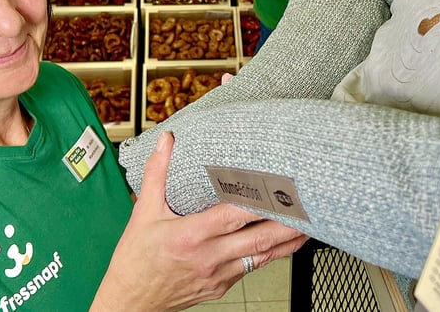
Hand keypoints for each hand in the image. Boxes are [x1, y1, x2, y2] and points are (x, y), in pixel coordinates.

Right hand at [91, 132, 307, 311]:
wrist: (130, 301)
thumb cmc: (136, 260)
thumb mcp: (142, 213)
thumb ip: (157, 174)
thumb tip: (167, 142)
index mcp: (191, 236)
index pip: (233, 216)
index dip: (258, 202)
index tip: (277, 187)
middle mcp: (210, 258)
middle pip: (258, 240)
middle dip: (287, 224)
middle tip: (308, 207)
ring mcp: (219, 275)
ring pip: (262, 258)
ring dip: (287, 241)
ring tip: (309, 225)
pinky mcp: (222, 286)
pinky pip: (252, 269)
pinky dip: (270, 255)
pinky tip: (282, 243)